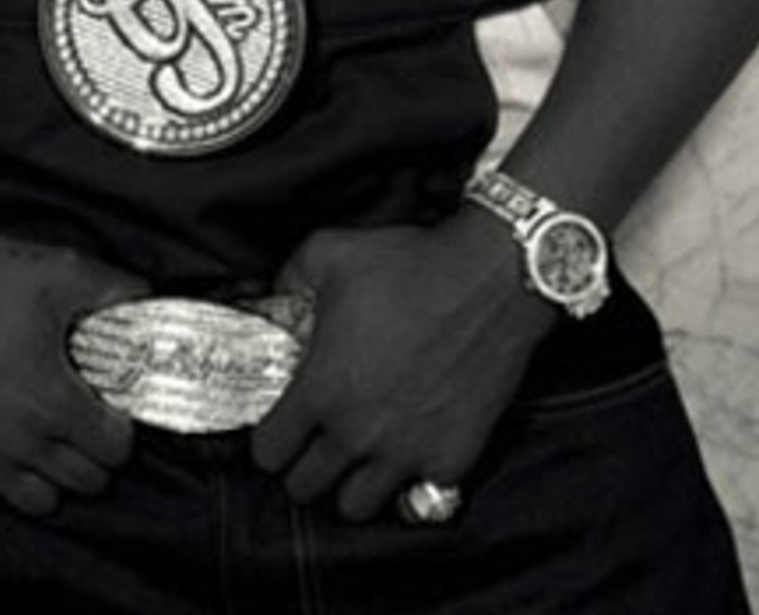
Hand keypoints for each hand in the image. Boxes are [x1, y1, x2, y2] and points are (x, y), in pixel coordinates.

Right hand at [0, 227, 147, 514]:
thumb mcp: (59, 270)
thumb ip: (112, 290)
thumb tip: (142, 300)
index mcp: (53, 402)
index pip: (114, 449)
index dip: (122, 427)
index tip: (113, 407)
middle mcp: (18, 442)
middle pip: (82, 481)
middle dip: (94, 454)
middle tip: (87, 420)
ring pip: (37, 501)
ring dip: (52, 475)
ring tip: (49, 438)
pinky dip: (3, 479)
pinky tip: (6, 444)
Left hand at [250, 210, 555, 519]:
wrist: (489, 280)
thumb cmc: (412, 265)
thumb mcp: (329, 252)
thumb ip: (290, 280)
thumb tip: (278, 299)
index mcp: (321, 390)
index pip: (269, 452)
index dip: (271, 439)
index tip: (283, 426)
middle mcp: (357, 433)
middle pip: (306, 488)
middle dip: (305, 466)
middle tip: (318, 441)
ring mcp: (405, 453)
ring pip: (356, 506)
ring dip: (351, 483)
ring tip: (360, 455)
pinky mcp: (450, 460)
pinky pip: (417, 501)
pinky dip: (409, 486)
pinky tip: (407, 455)